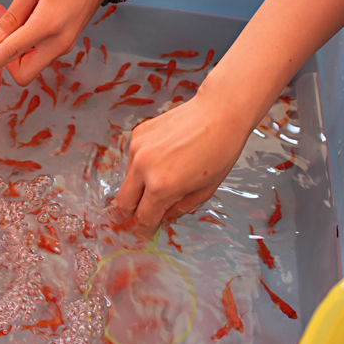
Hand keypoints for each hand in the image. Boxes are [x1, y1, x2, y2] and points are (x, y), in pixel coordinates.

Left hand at [0, 0, 116, 84]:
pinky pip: (41, 57)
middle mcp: (57, 44)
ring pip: (32, 67)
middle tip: (7, 35)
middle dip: (8, 63)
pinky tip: (34, 23)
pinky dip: (30, 49)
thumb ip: (11, 16)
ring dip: (20, 54)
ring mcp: (64, 48)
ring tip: (27, 19)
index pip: (10, 53)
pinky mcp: (66, 46)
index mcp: (47, 25)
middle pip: (23, 75)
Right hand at [113, 89, 249, 232]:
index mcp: (161, 187)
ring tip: (164, 176)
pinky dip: (143, 164)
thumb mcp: (205, 190)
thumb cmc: (219, 152)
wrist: (218, 113)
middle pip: (123, 203)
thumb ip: (179, 208)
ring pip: (127, 179)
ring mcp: (137, 149)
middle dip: (133, 212)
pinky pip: (133, 159)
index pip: (143, 217)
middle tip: (146, 211)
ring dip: (139, 186)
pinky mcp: (137, 134)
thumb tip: (162, 216)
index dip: (146, 227)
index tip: (147, 230)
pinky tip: (164, 155)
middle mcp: (143, 168)